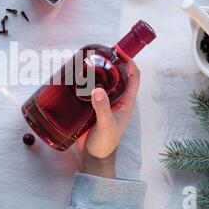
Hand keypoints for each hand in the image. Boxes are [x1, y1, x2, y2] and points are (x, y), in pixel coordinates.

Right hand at [78, 61, 139, 178]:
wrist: (93, 158)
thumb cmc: (105, 143)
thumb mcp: (106, 125)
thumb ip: (102, 108)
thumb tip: (97, 90)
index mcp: (126, 102)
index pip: (134, 77)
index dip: (130, 62)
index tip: (120, 51)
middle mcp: (116, 99)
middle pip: (117, 75)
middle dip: (110, 63)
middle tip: (97, 53)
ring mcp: (104, 102)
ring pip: (102, 81)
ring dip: (96, 71)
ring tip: (84, 61)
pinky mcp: (91, 106)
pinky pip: (89, 90)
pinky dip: (84, 82)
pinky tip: (75, 77)